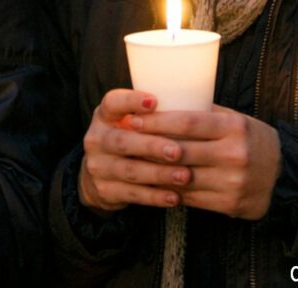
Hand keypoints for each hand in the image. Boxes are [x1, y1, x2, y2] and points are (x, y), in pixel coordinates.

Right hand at [78, 89, 187, 213]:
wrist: (100, 173)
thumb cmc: (129, 136)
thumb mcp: (130, 120)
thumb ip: (154, 114)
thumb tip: (201, 104)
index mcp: (105, 115)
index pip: (112, 102)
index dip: (131, 101)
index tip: (155, 101)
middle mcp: (96, 138)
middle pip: (122, 141)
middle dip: (152, 146)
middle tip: (178, 151)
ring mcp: (98, 166)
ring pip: (130, 170)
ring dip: (159, 174)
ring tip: (185, 176)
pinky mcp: (105, 191)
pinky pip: (132, 194)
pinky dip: (155, 196)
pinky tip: (174, 196)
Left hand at [131, 104, 281, 219]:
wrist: (283, 175)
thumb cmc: (253, 139)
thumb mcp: (236, 119)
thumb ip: (206, 113)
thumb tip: (166, 101)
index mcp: (234, 127)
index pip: (189, 122)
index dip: (158, 121)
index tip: (133, 117)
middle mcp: (234, 154)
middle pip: (181, 150)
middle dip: (148, 145)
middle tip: (124, 139)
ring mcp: (231, 182)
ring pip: (182, 177)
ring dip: (154, 170)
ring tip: (131, 161)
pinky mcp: (229, 204)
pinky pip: (191, 198)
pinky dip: (170, 191)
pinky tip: (153, 183)